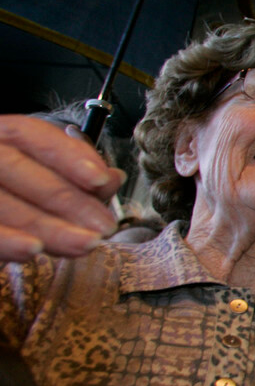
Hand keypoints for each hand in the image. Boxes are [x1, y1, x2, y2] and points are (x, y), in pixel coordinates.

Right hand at [0, 116, 123, 260]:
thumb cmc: (18, 190)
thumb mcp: (46, 175)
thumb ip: (76, 175)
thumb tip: (113, 178)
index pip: (29, 134)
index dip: (67, 155)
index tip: (101, 179)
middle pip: (18, 169)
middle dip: (67, 199)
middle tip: (104, 226)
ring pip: (3, 204)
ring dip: (48, 227)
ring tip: (86, 244)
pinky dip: (8, 242)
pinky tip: (34, 250)